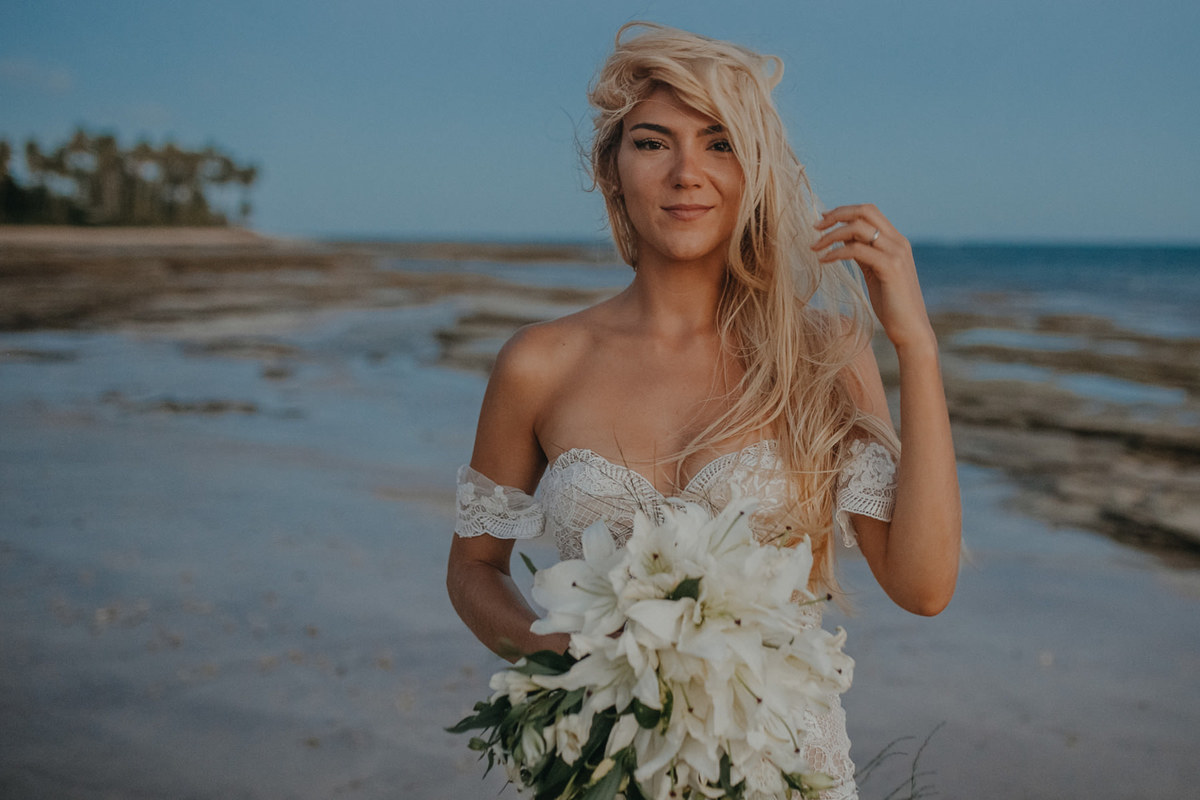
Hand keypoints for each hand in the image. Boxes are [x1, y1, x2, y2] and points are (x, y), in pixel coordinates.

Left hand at [812, 203, 934, 352]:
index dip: (844, 211)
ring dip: (831, 234)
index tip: (823, 220)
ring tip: (814, 247)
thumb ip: (864, 255)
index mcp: (896, 241)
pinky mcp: (890, 267)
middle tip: (815, 226)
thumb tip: (844, 241)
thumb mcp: (875, 273)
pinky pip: (856, 250)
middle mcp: (898, 242)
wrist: (911, 329)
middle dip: (837, 214)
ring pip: (858, 228)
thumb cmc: (892, 305)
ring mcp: (896, 253)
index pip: (869, 212)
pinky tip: (824, 261)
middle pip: (865, 211)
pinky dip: (836, 252)